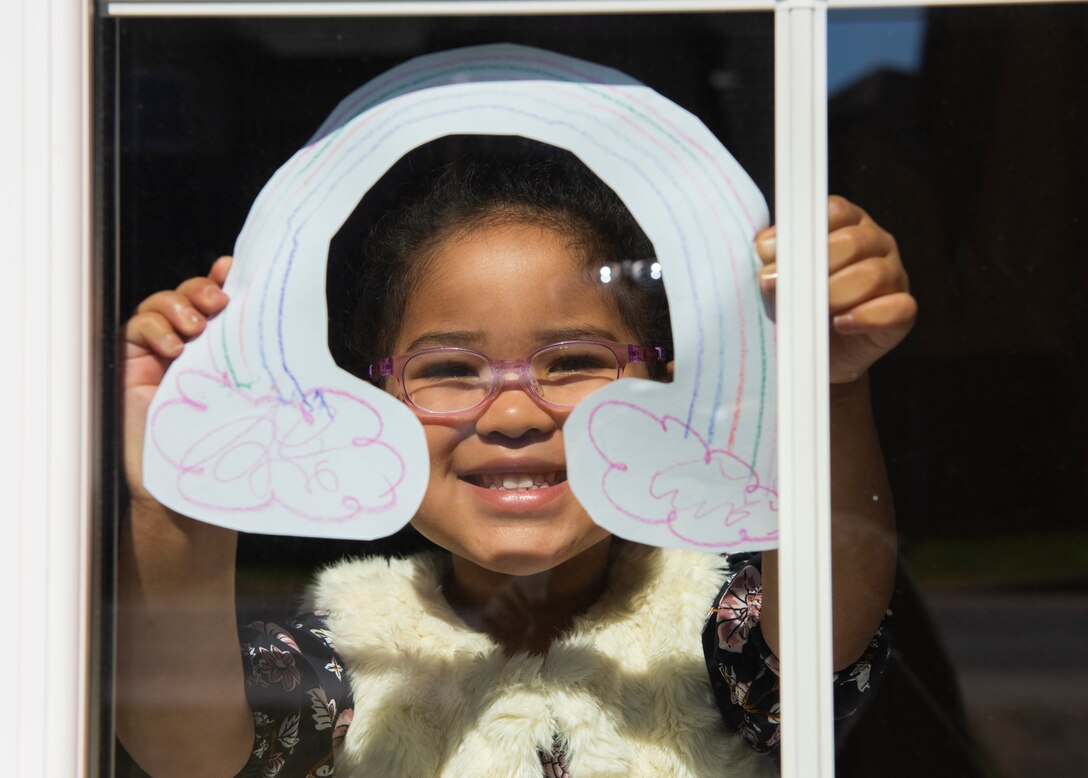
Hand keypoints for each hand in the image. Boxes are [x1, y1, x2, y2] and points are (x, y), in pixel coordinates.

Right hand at [123, 256, 231, 503]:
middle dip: (201, 289)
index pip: (220, 303)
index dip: (224, 281)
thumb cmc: (222, 446)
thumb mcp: (249, 396)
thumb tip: (286, 335)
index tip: (235, 272)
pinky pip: (137, 329)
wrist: (183, 486)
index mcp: (222, 348)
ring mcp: (160, 355)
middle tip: (218, 302)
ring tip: (195, 328)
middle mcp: (191, 346)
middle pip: (190, 296)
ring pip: (161, 305)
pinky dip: (153, 329)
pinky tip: (171, 350)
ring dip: (178, 304)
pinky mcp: (133, 366)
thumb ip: (255, 363)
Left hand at [755, 196, 916, 383]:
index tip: (768, 252)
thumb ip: (776, 268)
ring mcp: (894, 275)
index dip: (802, 231)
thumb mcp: (780, 284)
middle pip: (854, 242)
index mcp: (846, 225)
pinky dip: (867, 316)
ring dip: (837, 293)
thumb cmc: (798, 306)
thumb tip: (769, 265)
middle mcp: (875, 244)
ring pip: (874, 274)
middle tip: (790, 287)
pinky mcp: (902, 312)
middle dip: (817, 265)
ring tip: (813, 309)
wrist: (814, 353)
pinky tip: (841, 323)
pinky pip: (898, 308)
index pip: (835, 211)